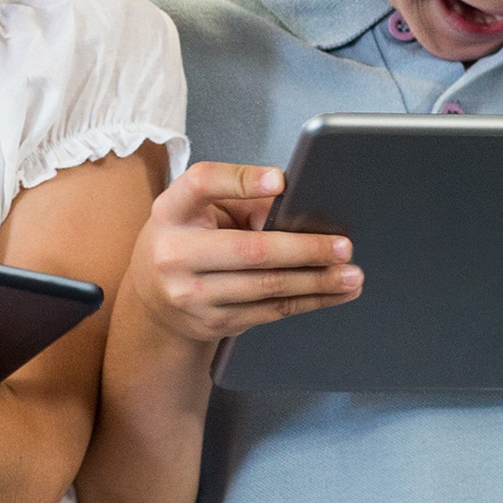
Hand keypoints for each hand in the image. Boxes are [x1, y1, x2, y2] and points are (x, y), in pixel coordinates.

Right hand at [125, 162, 362, 343]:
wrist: (152, 300)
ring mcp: (192, 294)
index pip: (202, 184)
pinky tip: (333, 293)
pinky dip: (307, 302)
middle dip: (304, 249)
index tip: (281, 181)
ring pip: (267, 286)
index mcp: (172, 212)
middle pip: (249, 249)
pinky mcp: (212, 322)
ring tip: (350, 274)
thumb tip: (298, 213)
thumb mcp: (198, 211)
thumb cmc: (185, 242)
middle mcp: (175, 253)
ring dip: (316, 281)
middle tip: (342, 246)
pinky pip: (270, 311)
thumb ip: (242, 202)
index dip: (242, 181)